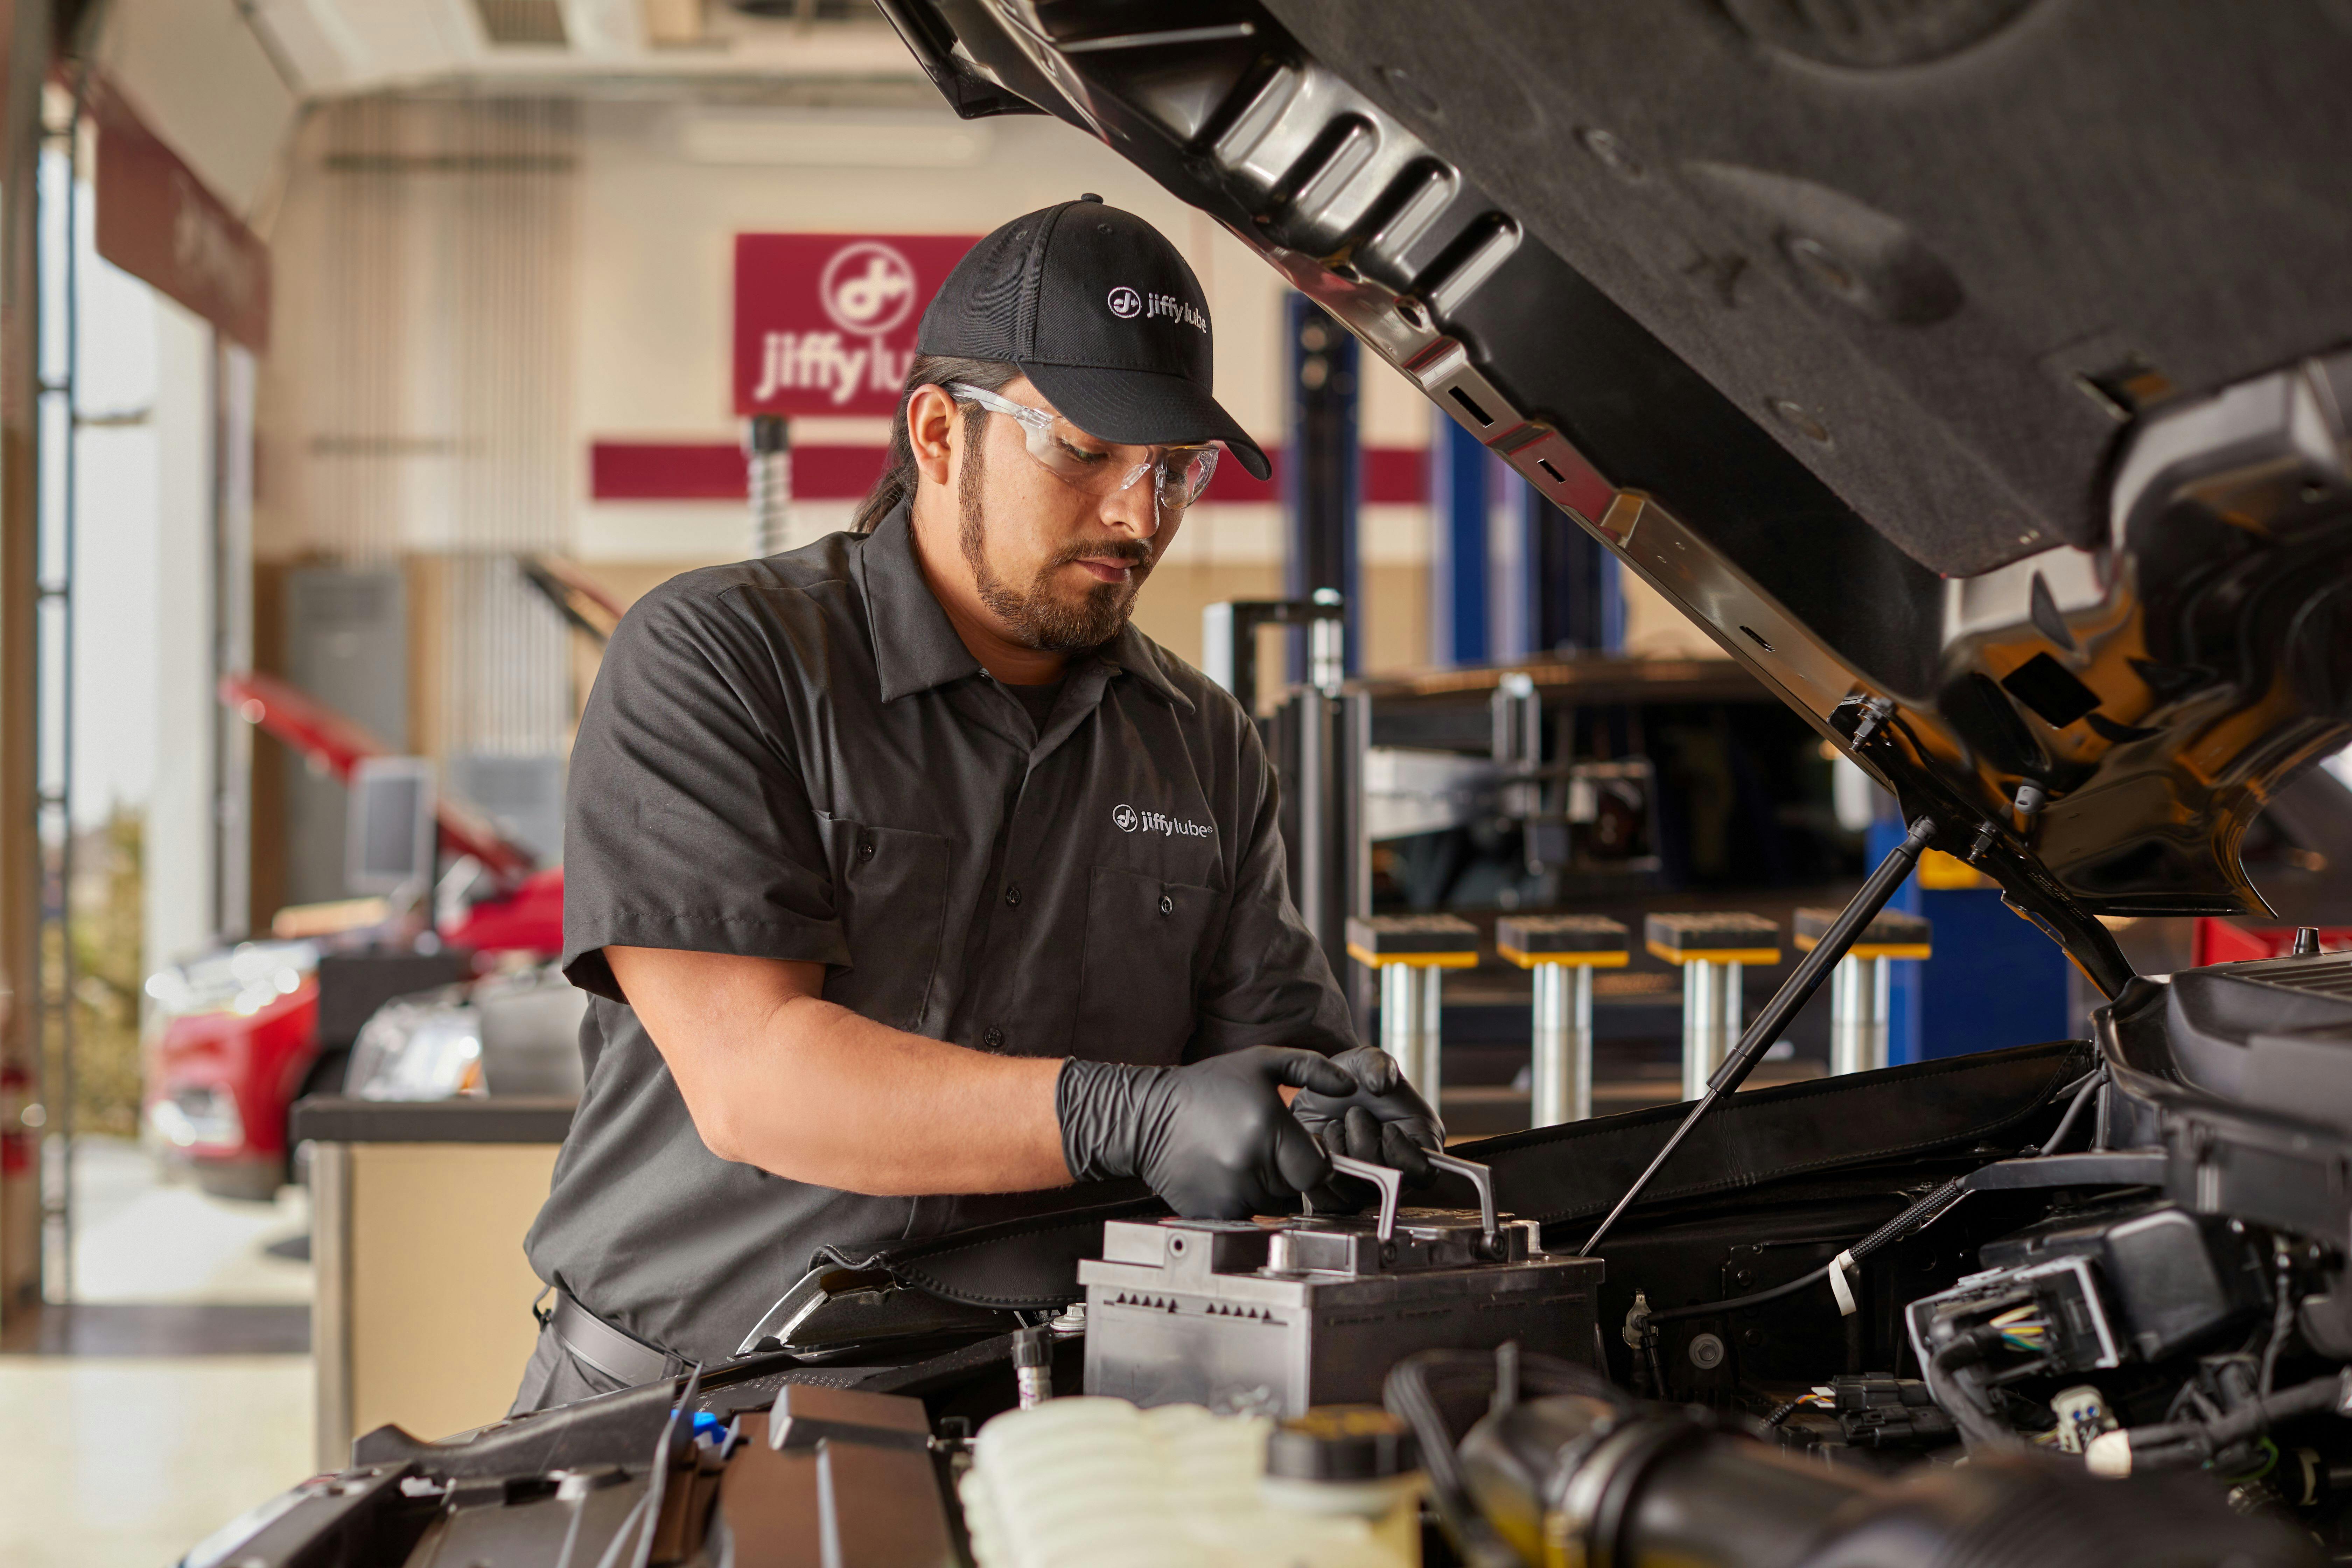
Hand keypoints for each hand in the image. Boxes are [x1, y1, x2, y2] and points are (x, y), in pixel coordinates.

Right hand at [1057, 1046, 1354, 1218]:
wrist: (1145, 1118)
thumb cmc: (1207, 1087)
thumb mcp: (1260, 1062)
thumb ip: (1311, 1067)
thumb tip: (1350, 1086)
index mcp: (1267, 1128)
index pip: (1318, 1169)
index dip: (1312, 1159)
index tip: (1295, 1145)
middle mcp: (1251, 1165)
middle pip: (1298, 1189)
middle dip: (1289, 1172)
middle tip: (1262, 1148)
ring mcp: (1230, 1194)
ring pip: (1274, 1206)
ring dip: (1267, 1189)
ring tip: (1239, 1159)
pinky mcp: (1212, 1214)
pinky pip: (1248, 1219)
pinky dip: (1244, 1204)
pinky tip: (1225, 1177)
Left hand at [1290, 1046, 1444, 1200]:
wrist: (1319, 1091)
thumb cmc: (1352, 1076)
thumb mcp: (1366, 1059)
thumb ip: (1378, 1065)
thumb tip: (1381, 1086)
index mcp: (1418, 1142)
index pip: (1425, 1173)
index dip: (1406, 1155)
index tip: (1388, 1127)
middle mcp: (1395, 1170)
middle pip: (1387, 1185)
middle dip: (1365, 1146)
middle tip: (1353, 1115)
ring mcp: (1366, 1186)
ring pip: (1355, 1195)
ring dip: (1339, 1156)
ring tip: (1333, 1127)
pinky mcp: (1337, 1193)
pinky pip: (1328, 1202)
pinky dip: (1317, 1173)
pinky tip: (1316, 1143)